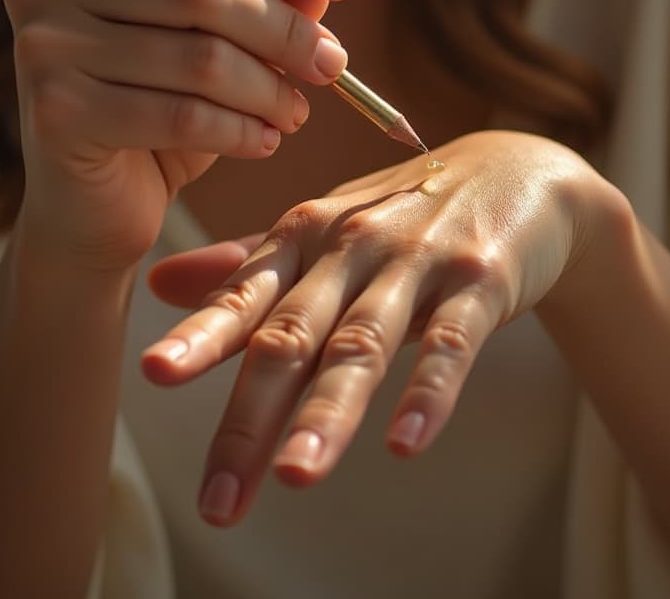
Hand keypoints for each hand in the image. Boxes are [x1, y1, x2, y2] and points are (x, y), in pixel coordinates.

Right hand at [1, 0, 359, 267]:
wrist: (90, 201)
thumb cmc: (156, 103)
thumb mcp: (213, 39)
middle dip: (285, 30)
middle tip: (331, 65)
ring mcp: (43, 39)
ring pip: (200, 57)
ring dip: (269, 90)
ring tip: (295, 112)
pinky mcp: (55, 110)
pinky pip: (181, 115)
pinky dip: (240, 131)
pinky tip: (264, 142)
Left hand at [142, 130, 625, 523]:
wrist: (517, 170)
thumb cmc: (405, 211)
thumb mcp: (326, 228)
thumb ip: (249, 266)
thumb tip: (157, 285)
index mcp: (308, 234)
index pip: (245, 296)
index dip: (199, 336)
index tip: (153, 377)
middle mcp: (353, 244)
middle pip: (293, 336)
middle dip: (251, 417)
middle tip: (219, 498)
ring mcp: (418, 260)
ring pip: (364, 342)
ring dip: (329, 411)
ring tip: (296, 477)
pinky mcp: (481, 279)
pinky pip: (452, 342)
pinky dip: (429, 391)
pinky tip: (405, 443)